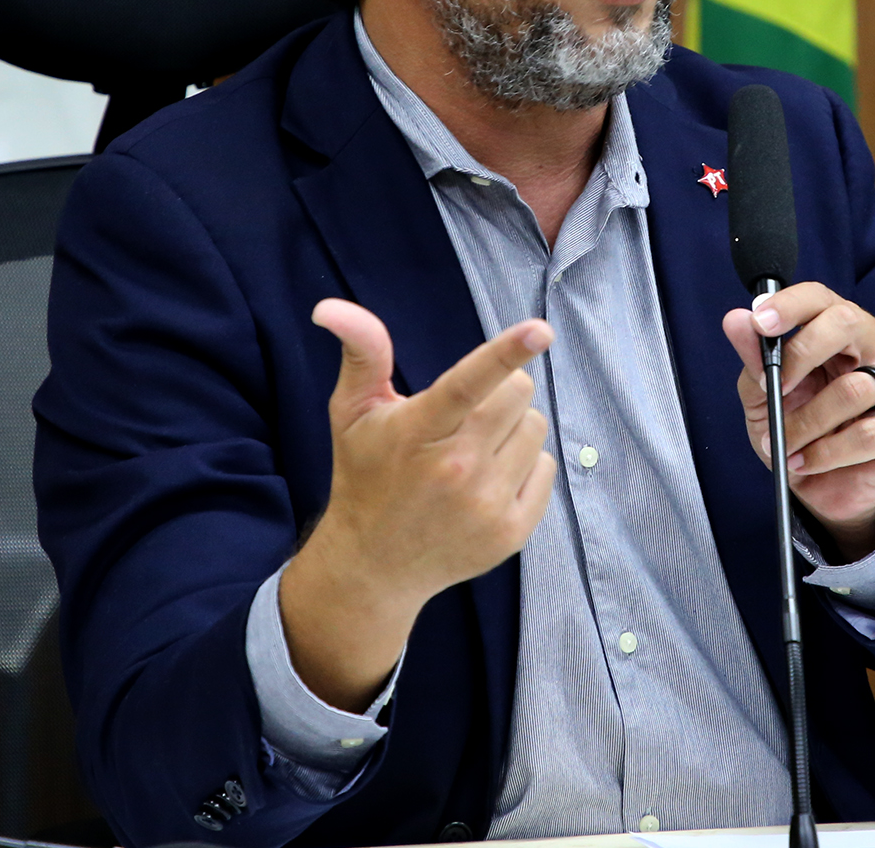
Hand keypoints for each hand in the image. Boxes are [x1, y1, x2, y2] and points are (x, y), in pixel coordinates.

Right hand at [279, 299, 557, 711]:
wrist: (373, 566)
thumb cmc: (364, 474)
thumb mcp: (352, 411)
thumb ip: (360, 352)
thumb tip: (329, 306)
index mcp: (417, 432)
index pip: (467, 384)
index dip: (506, 353)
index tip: (541, 330)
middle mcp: (456, 470)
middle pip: (518, 394)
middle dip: (498, 393)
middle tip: (464, 418)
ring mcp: (486, 505)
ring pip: (535, 428)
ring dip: (510, 430)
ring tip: (472, 452)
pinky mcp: (511, 532)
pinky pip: (545, 469)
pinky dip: (523, 467)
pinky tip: (486, 483)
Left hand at [722, 284, 874, 561]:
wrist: (825, 489)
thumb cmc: (798, 429)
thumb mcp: (763, 397)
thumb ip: (754, 360)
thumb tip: (734, 320)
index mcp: (837, 326)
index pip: (818, 297)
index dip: (789, 305)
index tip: (759, 323)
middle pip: (847, 321)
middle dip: (802, 353)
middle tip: (773, 388)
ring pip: (854, 388)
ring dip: (807, 423)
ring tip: (784, 445)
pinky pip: (869, 433)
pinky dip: (827, 453)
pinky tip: (805, 462)